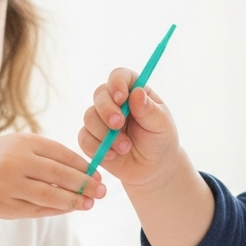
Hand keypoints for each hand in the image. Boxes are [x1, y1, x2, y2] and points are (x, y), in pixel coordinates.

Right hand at [0, 133, 106, 217]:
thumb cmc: (3, 158)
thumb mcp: (22, 146)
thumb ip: (50, 156)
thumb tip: (87, 173)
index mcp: (23, 143)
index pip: (62, 154)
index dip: (84, 167)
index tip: (99, 175)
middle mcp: (15, 163)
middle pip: (58, 175)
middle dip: (84, 185)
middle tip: (102, 191)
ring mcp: (9, 186)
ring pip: (50, 196)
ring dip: (74, 201)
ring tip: (90, 203)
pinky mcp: (7, 207)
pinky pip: (38, 210)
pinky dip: (57, 210)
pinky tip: (70, 208)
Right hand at [79, 67, 181, 187]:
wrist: (153, 169)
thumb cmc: (160, 141)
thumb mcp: (161, 125)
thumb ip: (149, 110)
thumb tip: (136, 93)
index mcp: (133, 91)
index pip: (119, 76)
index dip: (117, 83)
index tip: (122, 98)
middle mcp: (114, 102)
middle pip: (99, 94)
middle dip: (107, 110)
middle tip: (118, 124)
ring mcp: (101, 120)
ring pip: (89, 117)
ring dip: (105, 134)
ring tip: (125, 147)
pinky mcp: (92, 138)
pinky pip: (84, 138)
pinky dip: (97, 148)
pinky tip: (113, 155)